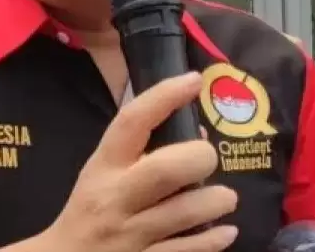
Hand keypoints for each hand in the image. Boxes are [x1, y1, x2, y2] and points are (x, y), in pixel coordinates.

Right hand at [0, 72, 237, 251]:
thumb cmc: (90, 209)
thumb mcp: (101, 173)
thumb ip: (139, 152)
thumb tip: (195, 131)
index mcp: (104, 167)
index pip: (132, 122)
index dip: (164, 96)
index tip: (193, 80)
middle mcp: (116, 198)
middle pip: (166, 169)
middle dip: (200, 157)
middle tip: (207, 158)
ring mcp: (132, 235)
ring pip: (187, 213)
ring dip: (217, 201)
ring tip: (223, 198)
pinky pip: (189, 250)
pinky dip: (214, 239)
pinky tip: (224, 231)